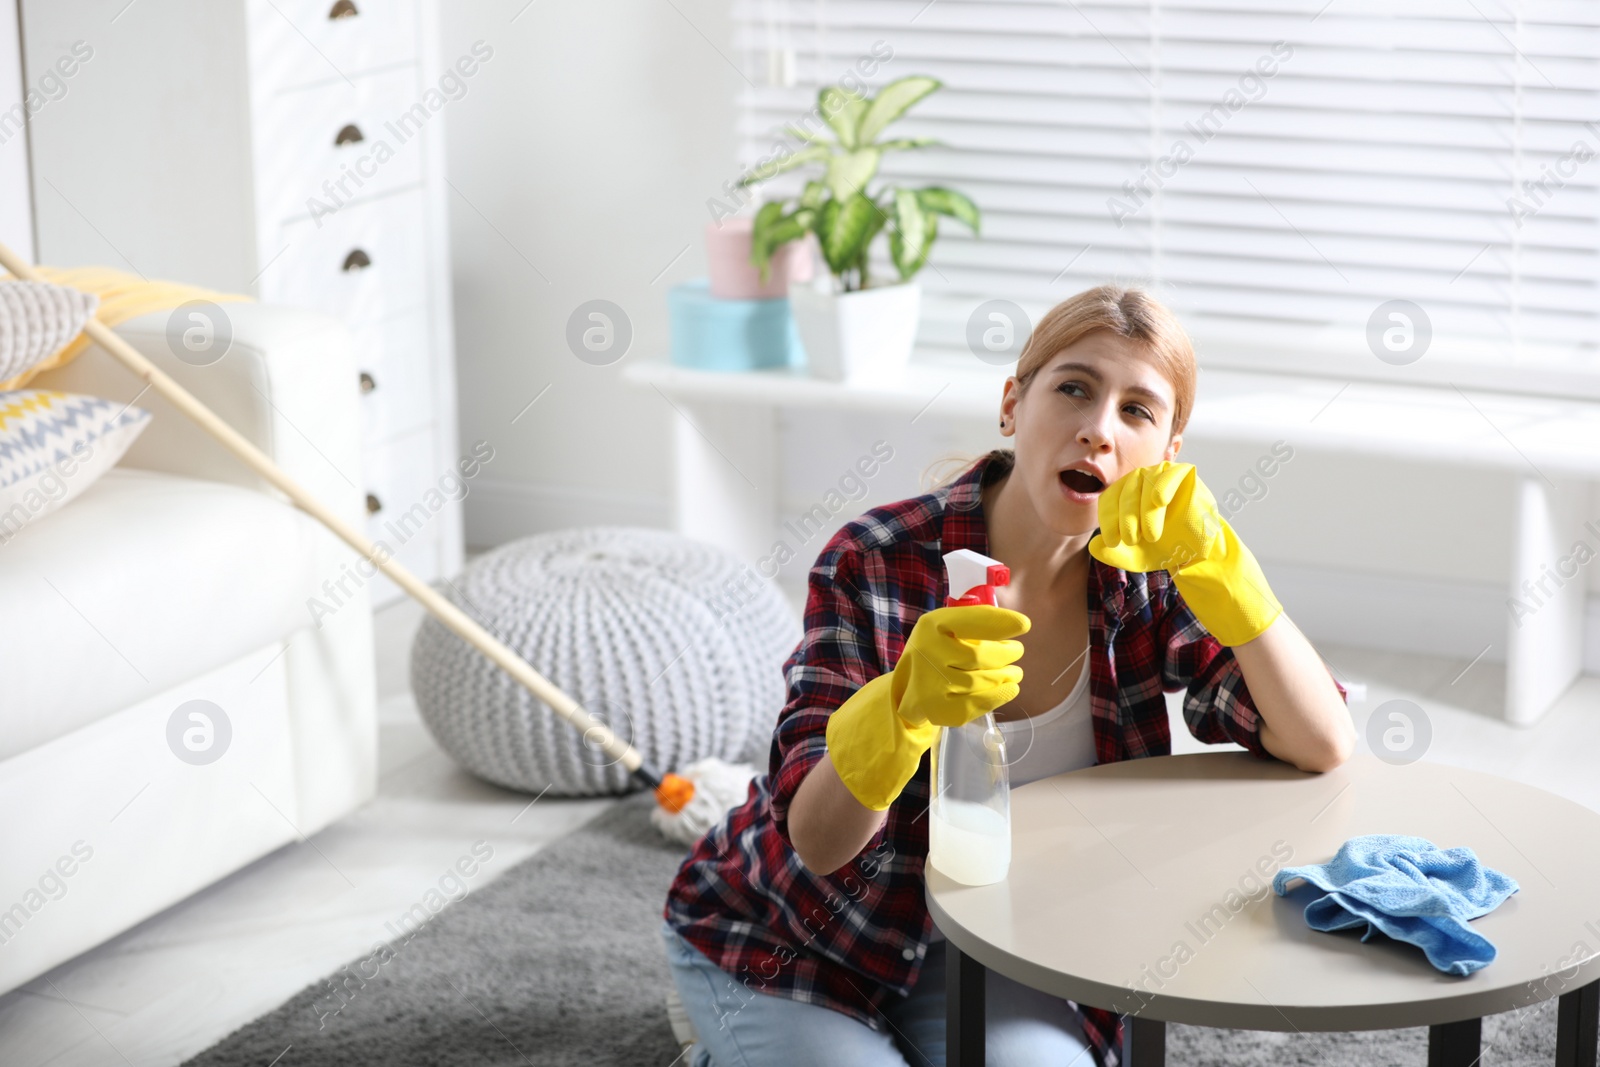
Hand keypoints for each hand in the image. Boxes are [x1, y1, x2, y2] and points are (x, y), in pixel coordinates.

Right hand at [824, 603, 1029, 810]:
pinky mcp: (940, 709)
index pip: (974, 621)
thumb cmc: (935, 652)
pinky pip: (980, 703)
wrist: (906, 689)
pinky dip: (1000, 695)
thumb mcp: (943, 628)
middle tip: (1017, 652)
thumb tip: (1016, 624)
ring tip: (1015, 672)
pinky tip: (1009, 688)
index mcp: (931, 626)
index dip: (1001, 623)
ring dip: (1008, 676)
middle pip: (983, 656)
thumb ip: (973, 622)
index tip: (1023, 625)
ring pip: (985, 681)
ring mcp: (932, 684)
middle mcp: (928, 653)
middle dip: (1008, 654)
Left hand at [1088, 461, 1282, 645]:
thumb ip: (1113, 553)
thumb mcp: (1134, 556)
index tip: (1112, 541)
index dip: (1107, 519)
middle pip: (1124, 490)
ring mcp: (1161, 474)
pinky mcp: (1184, 474)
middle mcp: (1141, 480)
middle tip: (1130, 540)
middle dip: (1124, 518)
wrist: (1200, 555)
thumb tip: (1094, 546)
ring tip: (1149, 535)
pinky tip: (1158, 501)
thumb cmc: (1165, 550)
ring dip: (1142, 510)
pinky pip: (1169, 472)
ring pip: (1143, 482)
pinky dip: (1162, 485)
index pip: (1109, 499)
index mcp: (1125, 495)